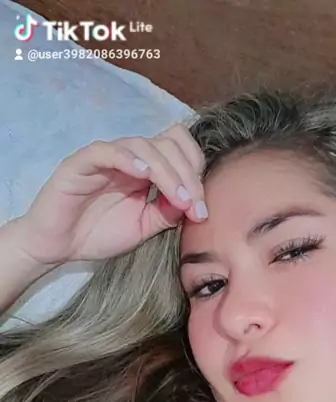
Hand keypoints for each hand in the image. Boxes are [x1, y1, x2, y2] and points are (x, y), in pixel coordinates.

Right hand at [17, 123, 206, 265]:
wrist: (58, 247)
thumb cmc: (98, 235)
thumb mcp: (143, 227)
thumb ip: (167, 212)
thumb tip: (194, 203)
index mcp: (146, 170)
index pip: (179, 151)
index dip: (195, 173)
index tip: (202, 209)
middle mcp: (129, 158)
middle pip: (168, 144)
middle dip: (188, 175)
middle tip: (195, 206)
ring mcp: (106, 157)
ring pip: (144, 146)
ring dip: (167, 172)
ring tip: (178, 198)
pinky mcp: (82, 162)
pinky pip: (108, 151)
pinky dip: (128, 159)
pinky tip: (144, 174)